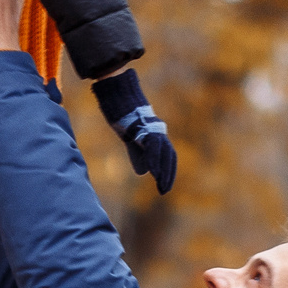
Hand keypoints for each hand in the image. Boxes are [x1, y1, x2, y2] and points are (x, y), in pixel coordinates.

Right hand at [93, 68, 177, 193]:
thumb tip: (143, 173)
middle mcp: (159, 132)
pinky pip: (152, 145)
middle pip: (169, 156)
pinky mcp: (144, 127)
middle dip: (168, 174)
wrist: (117, 96)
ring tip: (160, 184)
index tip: (164, 187)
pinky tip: (150, 171)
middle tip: (163, 191)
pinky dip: (153, 159)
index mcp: (157, 135)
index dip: (168, 172)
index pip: (168, 156)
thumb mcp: (131, 140)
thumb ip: (138, 155)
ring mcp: (152, 129)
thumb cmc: (123, 116)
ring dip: (162, 170)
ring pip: (163, 152)